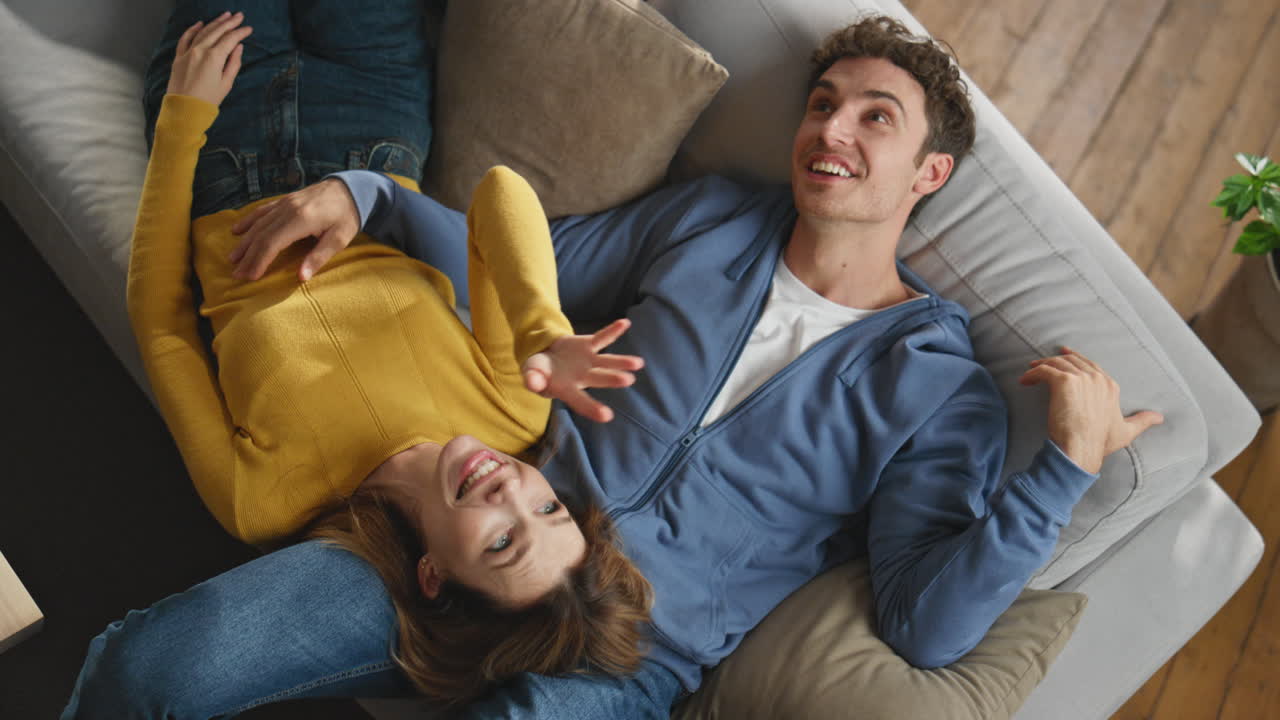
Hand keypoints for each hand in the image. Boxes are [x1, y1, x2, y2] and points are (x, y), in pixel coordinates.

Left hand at [165, 11, 252, 107]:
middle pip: (217, 31)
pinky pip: (185, 38)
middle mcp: (200, 50)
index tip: (248, 28)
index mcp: (214, 57)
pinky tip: (200, 24)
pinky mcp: (179, 57)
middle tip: (239, 15)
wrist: (184, 109)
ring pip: (203, 31)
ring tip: (224, 16)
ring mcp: (188, 52)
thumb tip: (238, 48)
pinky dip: (193, 29)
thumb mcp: (226, 84)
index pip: (230, 39)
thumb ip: (233, 63)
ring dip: (215, 22)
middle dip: (229, 22)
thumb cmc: (208, 100)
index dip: (240, 32)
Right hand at [228, 179, 360, 280]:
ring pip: (258, 224)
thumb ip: (319, 257)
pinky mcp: (285, 200)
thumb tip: (301, 277)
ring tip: (233, 259)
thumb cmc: (347, 216)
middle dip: (248, 256)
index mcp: (301, 220)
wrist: (350, 188)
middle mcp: (288, 209)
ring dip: (244, 242)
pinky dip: (248, 221)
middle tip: (237, 275)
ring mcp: (284, 203)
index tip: (251, 277)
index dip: (260, 261)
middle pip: (261, 235)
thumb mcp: (340, 239)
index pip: (272, 243)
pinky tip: (237, 231)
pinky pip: (261, 211)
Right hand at [522, 319, 644, 422]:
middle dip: (612, 379)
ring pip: (607, 362)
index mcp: (568, 389)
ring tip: (638, 363)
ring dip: (621, 362)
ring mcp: (588, 361)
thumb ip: (532, 379)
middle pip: (599, 379)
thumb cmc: (538, 372)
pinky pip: (602, 337)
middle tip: (628, 380)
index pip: (581, 401)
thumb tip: (533, 382)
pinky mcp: (589, 346)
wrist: (544, 357)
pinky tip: (625, 323)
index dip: (592, 408)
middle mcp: (582, 377)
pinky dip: (613, 331)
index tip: (607, 416)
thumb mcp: (531, 375)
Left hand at [1019, 347, 1163, 472]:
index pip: (1091, 365)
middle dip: (1056, 360)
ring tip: (1030, 371)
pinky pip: (1044, 370)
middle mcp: (1097, 378)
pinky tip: (1025, 381)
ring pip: (1056, 363)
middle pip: (1072, 361)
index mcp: (1110, 386)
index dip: (1076, 359)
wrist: (1081, 448)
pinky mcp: (1064, 381)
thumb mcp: (1127, 431)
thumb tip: (1161, 417)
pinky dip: (1032, 373)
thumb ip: (1143, 421)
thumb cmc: (1100, 443)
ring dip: (1041, 366)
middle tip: (1041, 363)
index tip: (1063, 356)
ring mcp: (1081, 378)